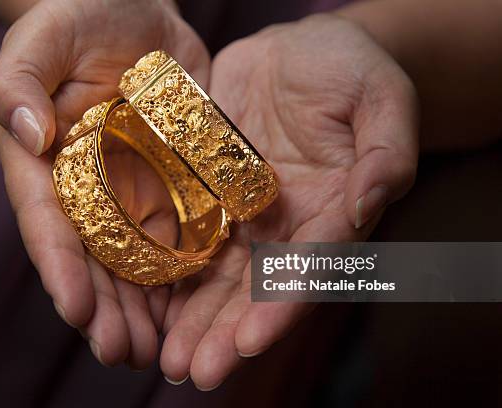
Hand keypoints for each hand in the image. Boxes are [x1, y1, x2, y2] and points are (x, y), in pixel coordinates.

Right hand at [0, 0, 208, 369]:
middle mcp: (88, 189)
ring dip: (143, 309)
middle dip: (105, 308)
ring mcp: (133, 191)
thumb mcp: (42, 38)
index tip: (76, 308)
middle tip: (120, 352)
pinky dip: (182, 275)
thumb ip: (19, 81)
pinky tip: (192, 309)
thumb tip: (27, 136)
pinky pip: (178, 234)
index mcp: (48, 165)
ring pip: (135, 260)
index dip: (61, 267)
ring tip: (154, 351)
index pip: (49, 222)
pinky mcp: (174, 184)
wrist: (138, 17)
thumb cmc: (80, 19)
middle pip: (93, 258)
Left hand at [159, 14, 417, 388]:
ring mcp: (245, 212)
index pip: (311, 266)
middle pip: (257, 286)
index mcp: (333, 210)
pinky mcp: (209, 192)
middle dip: (226, 331)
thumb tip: (370, 204)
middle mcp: (287, 224)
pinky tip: (143, 303)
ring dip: (192, 318)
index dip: (281, 305)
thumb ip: (386, 153)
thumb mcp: (381, 98)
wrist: (297, 52)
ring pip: (217, 273)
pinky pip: (186, 234)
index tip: (250, 341)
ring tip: (166, 358)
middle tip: (195, 372)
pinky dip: (167, 269)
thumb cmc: (349, 67)